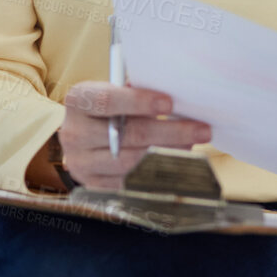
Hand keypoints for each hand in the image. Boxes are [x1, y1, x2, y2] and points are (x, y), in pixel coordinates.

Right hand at [47, 82, 210, 189]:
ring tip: (193, 145)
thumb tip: (178, 95)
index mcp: (79, 101)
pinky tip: (177, 161)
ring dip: (168, 153)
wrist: (83, 141)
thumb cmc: (110, 110)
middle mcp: (75, 133)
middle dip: (169, 132)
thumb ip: (139, 91)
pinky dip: (157, 173)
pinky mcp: (95, 186)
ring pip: (131, 162)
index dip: (138, 102)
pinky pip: (131, 183)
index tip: (169, 103)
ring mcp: (82, 163)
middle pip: (126, 135)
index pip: (107, 101)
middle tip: (201, 129)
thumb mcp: (116, 92)